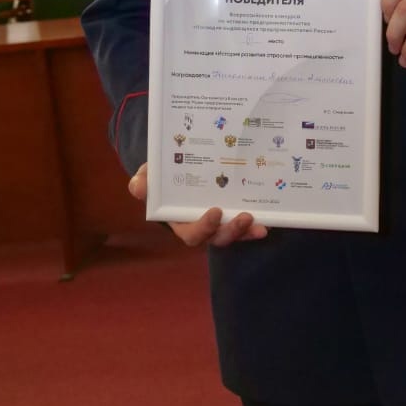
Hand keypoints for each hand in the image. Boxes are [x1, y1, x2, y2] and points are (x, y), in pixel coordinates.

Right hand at [128, 163, 268, 247]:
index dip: (204, 227)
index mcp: (180, 221)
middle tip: (243, 217)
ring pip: (232, 233)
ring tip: (259, 223)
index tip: (215, 212)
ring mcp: (218, 221)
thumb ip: (144, 182)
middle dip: (230, 231)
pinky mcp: (231, 213)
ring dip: (245, 231)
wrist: (174, 167)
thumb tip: (138, 186)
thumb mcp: (149, 176)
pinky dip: (254, 225)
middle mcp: (201, 225)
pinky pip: (243, 224)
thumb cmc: (160, 176)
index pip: (192, 233)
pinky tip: (266, 220)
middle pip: (216, 238)